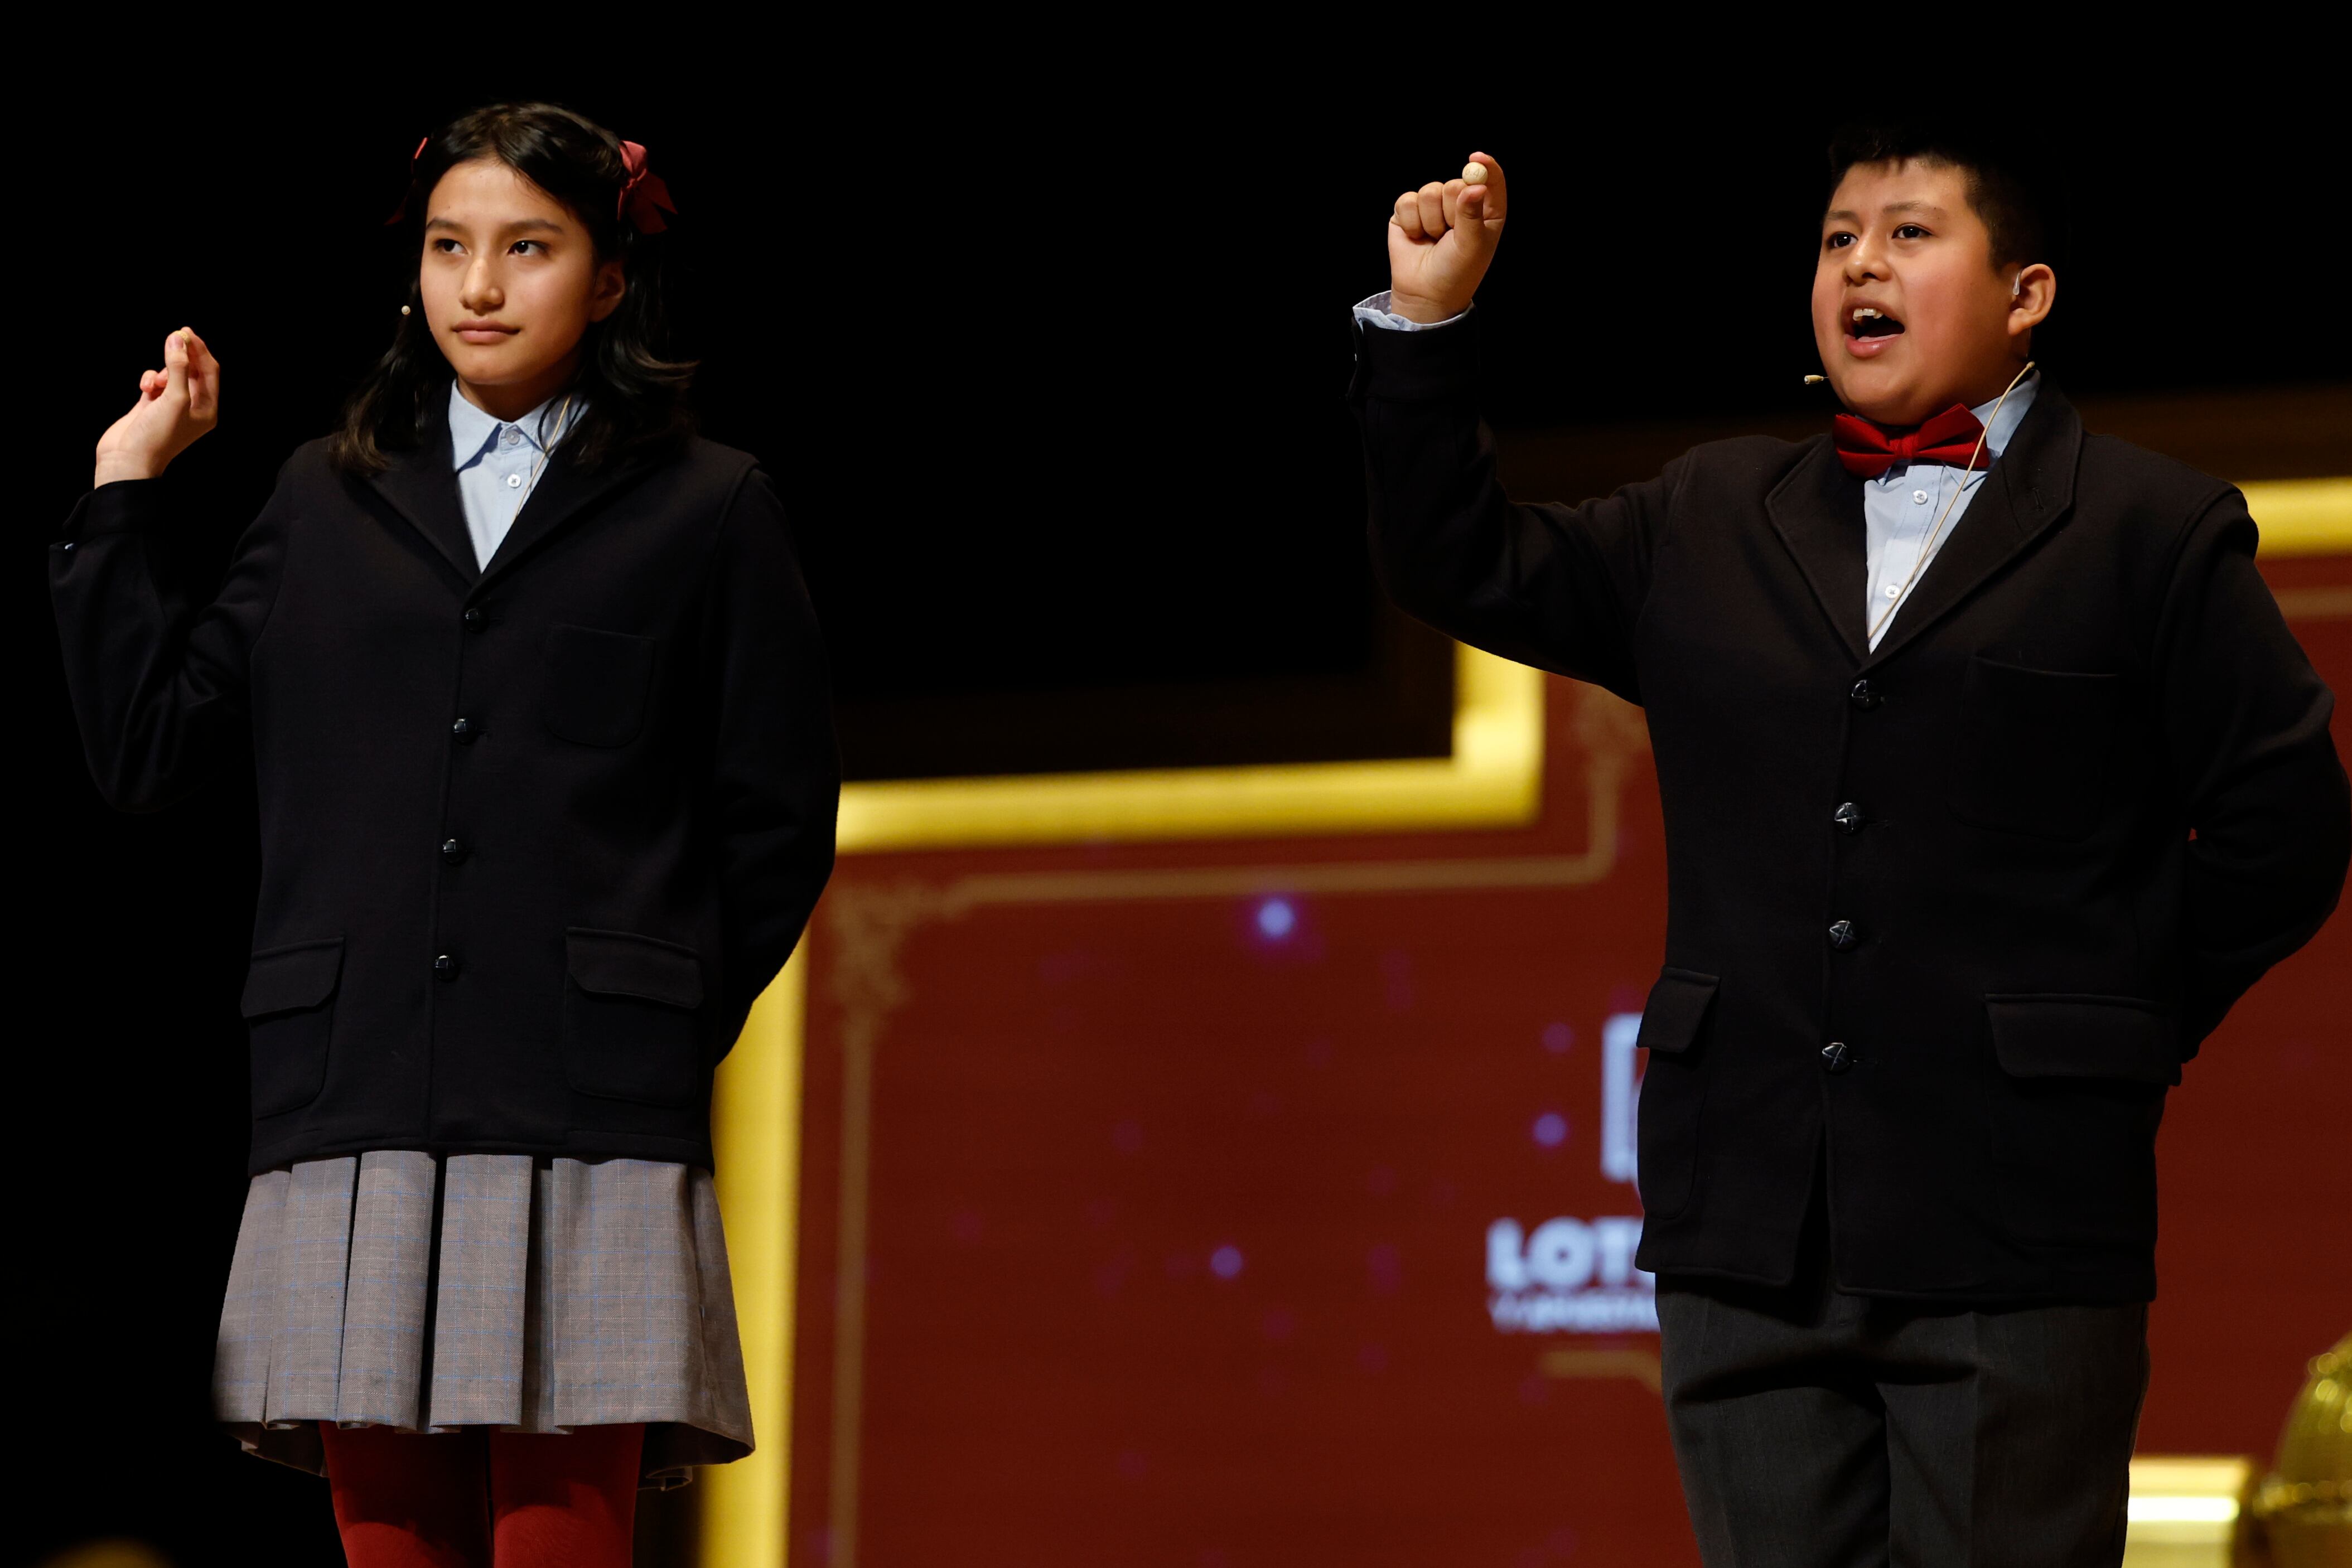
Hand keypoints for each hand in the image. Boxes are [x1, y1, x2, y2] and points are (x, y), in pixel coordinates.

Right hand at [94, 327, 220, 487]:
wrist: (127, 460)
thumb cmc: (156, 434)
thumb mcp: (174, 398)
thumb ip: (179, 367)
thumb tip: (178, 339)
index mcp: (207, 409)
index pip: (209, 372)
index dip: (200, 351)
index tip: (187, 332)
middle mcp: (192, 408)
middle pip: (193, 371)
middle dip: (183, 355)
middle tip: (174, 335)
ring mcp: (171, 406)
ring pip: (172, 375)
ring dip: (163, 370)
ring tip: (155, 382)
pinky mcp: (151, 405)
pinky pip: (155, 383)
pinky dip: (150, 379)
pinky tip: (145, 387)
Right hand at [1386, 153, 1506, 323]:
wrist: (1425, 294)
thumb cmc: (1456, 272)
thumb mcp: (1472, 246)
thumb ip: (1472, 215)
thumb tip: (1473, 186)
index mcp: (1486, 211)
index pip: (1490, 179)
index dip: (1484, 167)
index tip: (1475, 160)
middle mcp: (1461, 204)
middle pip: (1455, 183)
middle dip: (1450, 211)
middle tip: (1449, 235)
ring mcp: (1434, 206)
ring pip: (1429, 191)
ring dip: (1429, 221)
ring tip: (1433, 239)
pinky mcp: (1409, 211)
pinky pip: (1407, 200)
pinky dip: (1410, 221)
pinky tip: (1416, 236)